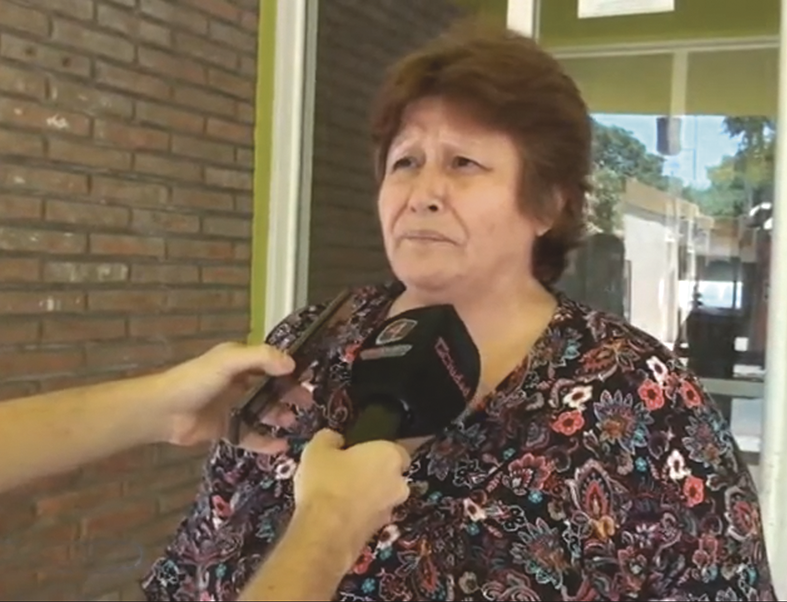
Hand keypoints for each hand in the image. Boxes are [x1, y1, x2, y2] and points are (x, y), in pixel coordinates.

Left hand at [155, 342, 296, 451]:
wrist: (163, 412)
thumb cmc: (196, 381)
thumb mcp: (229, 361)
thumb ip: (261, 358)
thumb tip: (292, 365)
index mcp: (239, 362)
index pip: (271, 363)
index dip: (290, 370)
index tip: (310, 378)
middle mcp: (237, 383)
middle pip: (270, 388)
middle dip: (289, 395)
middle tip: (308, 403)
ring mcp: (232, 407)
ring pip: (262, 412)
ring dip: (279, 417)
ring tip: (295, 424)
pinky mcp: (225, 429)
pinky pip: (250, 436)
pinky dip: (265, 442)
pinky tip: (281, 447)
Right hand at [293, 429, 411, 563]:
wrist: (325, 532)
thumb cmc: (326, 482)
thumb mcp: (318, 449)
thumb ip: (330, 439)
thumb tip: (334, 439)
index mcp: (390, 455)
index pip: (396, 449)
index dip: (376, 451)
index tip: (358, 452)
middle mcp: (398, 483)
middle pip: (390, 475)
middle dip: (373, 474)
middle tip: (346, 473)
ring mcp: (390, 510)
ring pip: (380, 497)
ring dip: (366, 496)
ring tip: (337, 495)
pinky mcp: (378, 532)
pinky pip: (370, 516)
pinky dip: (358, 514)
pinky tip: (336, 513)